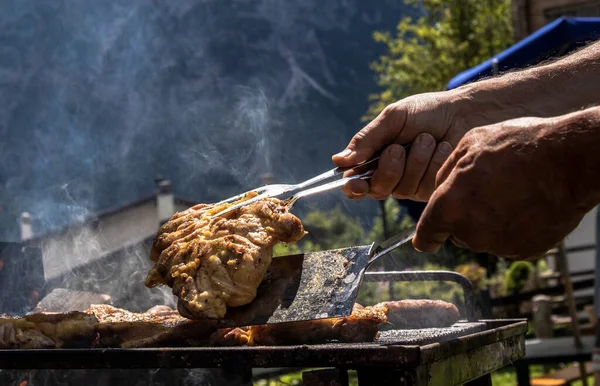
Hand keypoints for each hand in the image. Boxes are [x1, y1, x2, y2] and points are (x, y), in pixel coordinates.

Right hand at [332, 91, 469, 201]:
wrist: (466, 112)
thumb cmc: (427, 111)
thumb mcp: (392, 119)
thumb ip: (366, 140)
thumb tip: (339, 160)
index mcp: (375, 159)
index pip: (356, 183)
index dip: (353, 187)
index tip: (356, 184)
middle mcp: (392, 176)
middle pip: (377, 189)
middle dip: (388, 168)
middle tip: (398, 147)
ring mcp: (414, 185)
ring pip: (404, 188)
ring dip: (416, 159)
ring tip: (428, 139)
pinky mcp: (436, 189)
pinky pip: (427, 185)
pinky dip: (434, 162)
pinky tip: (444, 148)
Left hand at [413, 110, 599, 259]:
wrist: (570, 161)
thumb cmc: (518, 146)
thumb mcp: (470, 144)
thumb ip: (446, 172)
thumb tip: (438, 188)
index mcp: (451, 207)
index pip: (427, 234)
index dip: (426, 236)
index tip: (426, 240)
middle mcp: (471, 232)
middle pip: (458, 232)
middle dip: (465, 216)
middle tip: (487, 190)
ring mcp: (499, 245)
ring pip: (484, 237)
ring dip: (490, 221)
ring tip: (512, 191)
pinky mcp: (524, 251)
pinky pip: (509, 242)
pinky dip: (513, 229)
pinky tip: (527, 204)